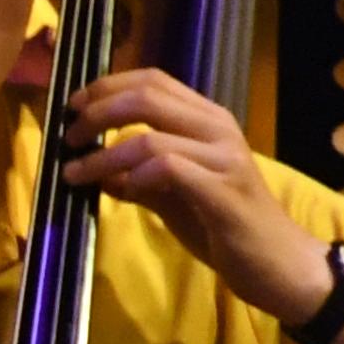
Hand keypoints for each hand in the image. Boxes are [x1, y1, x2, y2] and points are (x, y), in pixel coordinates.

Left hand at [58, 67, 326, 321]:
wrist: (275, 262)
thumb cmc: (223, 226)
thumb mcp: (170, 196)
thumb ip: (137, 178)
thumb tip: (97, 171)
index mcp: (206, 121)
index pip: (154, 80)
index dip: (107, 87)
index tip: (73, 106)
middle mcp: (217, 129)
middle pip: (147, 97)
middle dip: (97, 113)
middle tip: (69, 138)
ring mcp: (223, 157)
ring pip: (149, 137)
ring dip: (102, 156)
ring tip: (74, 174)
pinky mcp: (222, 191)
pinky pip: (168, 169)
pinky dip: (133, 177)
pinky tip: (116, 192)